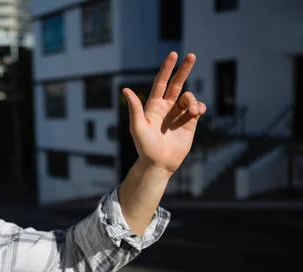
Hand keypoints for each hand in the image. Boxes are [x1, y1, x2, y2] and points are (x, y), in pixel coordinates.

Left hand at [123, 52, 205, 174]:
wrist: (159, 164)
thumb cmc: (145, 147)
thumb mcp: (137, 127)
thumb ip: (134, 108)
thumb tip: (125, 89)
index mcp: (153, 105)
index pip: (161, 82)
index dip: (167, 68)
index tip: (173, 54)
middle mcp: (166, 107)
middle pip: (177, 83)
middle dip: (184, 69)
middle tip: (191, 55)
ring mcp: (178, 114)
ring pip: (189, 98)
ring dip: (192, 101)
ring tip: (192, 112)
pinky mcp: (189, 123)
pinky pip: (197, 108)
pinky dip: (199, 107)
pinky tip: (197, 113)